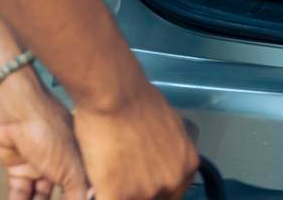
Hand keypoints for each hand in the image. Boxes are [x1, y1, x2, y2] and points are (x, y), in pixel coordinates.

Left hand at [0, 66, 87, 199]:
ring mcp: (40, 167)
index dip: (82, 199)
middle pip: (63, 194)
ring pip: (40, 197)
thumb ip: (77, 193)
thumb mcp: (71, 168)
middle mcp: (62, 164)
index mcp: (81, 160)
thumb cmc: (49, 131)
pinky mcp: (18, 170)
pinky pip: (20, 194)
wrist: (15, 114)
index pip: (85, 189)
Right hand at [71, 79, 197, 199]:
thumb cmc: (137, 100)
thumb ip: (168, 152)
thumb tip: (156, 162)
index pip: (173, 194)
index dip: (154, 192)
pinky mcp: (119, 196)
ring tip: (106, 175)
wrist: (115, 94)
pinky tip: (94, 184)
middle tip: (122, 176)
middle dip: (136, 192)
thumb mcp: (169, 127)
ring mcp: (147, 192)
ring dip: (116, 192)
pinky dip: (99, 193)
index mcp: (187, 165)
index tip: (140, 186)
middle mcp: (172, 182)